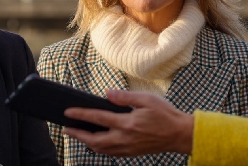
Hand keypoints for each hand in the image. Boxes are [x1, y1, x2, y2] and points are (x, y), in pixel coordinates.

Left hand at [62, 90, 193, 156]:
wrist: (181, 134)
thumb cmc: (165, 114)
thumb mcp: (146, 99)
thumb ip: (124, 97)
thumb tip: (107, 94)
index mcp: (127, 123)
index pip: (98, 118)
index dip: (80, 115)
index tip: (67, 112)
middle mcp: (125, 138)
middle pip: (94, 140)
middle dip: (78, 134)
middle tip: (66, 129)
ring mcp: (128, 148)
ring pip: (101, 149)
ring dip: (86, 142)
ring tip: (77, 135)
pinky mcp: (132, 152)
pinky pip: (111, 153)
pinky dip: (99, 148)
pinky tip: (95, 142)